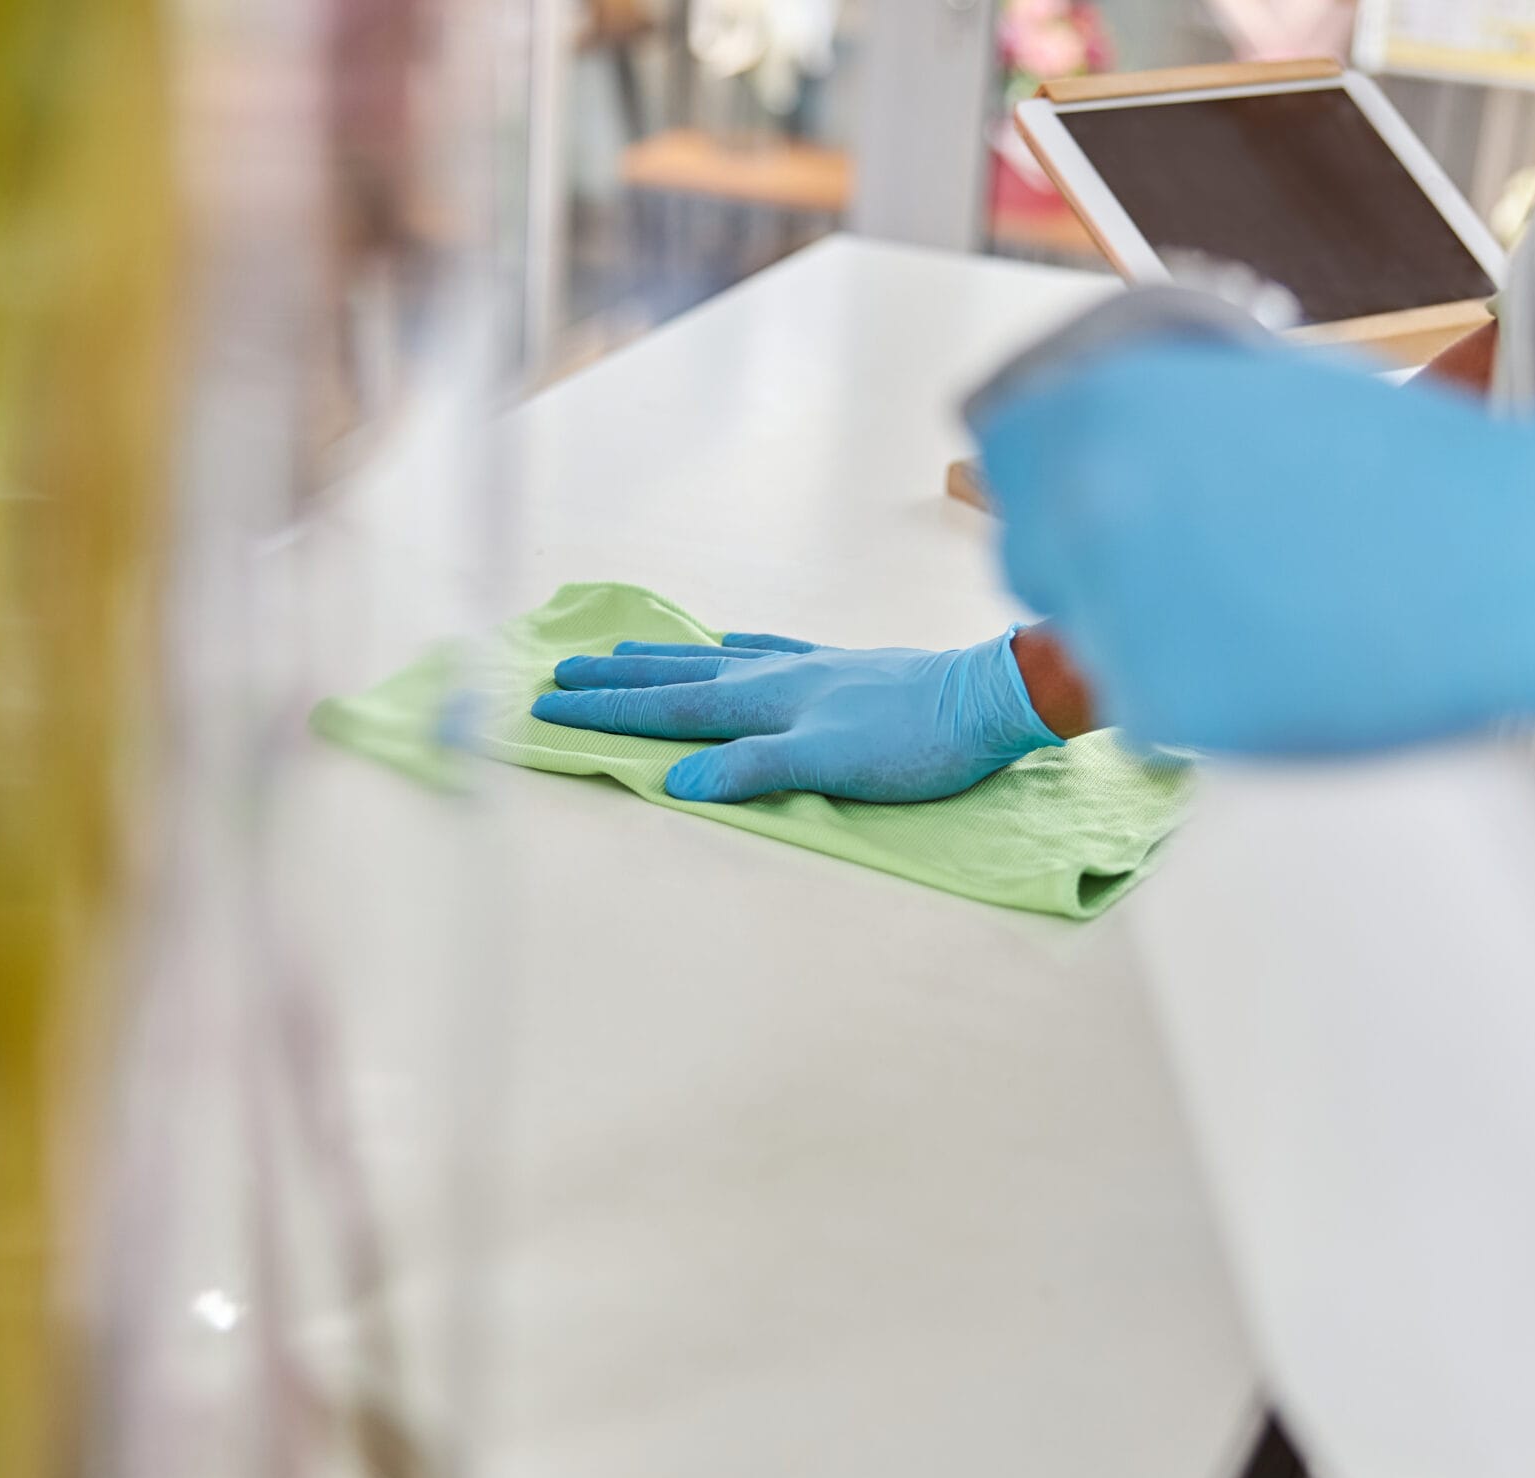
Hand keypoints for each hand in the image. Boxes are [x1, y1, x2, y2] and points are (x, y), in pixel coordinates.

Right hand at [530, 629, 1061, 802]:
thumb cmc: (912, 744)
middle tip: (559, 673)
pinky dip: (733, 644)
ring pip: (715, 656)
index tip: (549, 706)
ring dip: (663, 657)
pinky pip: (767, 647)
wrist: (985, 701)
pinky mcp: (840, 665)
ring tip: (622, 652)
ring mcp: (807, 666)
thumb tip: (674, 780)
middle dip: (616, 680)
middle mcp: (774, 674)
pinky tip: (729, 640)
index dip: (607, 711)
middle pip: (678, 674)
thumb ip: (751, 770)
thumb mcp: (828, 767)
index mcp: (763, 700)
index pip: (667, 706)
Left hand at [968, 338, 1534, 755]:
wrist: (1519, 558)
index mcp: (1107, 406)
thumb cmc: (1414, 465)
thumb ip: (1155, 408)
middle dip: (1085, 559)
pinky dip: (1204, 697)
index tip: (1082, 489)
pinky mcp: (1158, 706)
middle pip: (1026, 552)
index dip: (1044, 468)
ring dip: (1150, 632)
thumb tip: (1089, 436)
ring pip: (1087, 639)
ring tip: (1272, 607)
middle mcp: (1089, 503)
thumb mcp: (1261, 387)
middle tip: (1188, 562)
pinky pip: (1147, 710)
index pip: (999, 442)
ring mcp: (1116, 608)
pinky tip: (1292, 661)